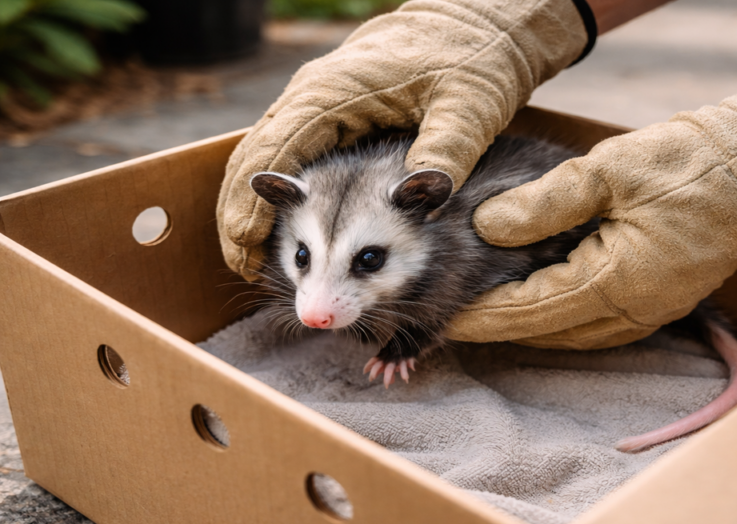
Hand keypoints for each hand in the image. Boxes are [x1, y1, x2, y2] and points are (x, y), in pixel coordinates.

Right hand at [216, 0, 589, 278]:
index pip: (271, 157)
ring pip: (269, 156)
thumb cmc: (473, 57)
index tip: (247, 256)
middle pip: (256, 159)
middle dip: (243, 216)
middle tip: (246, 269)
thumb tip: (429, 196)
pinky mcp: (335, 111)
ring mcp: (321, 103)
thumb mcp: (469, 106)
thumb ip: (447, 150)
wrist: (475, 17)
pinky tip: (290, 227)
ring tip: (255, 257)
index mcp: (333, 95)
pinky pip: (293, 154)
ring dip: (256, 205)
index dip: (251, 210)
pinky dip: (283, 192)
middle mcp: (315, 97)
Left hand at [448, 51, 736, 348]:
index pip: (529, 311)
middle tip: (451, 315)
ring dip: (527, 324)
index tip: (442, 315)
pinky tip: (537, 298)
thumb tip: (487, 226)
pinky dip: (559, 316)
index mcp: (616, 282)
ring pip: (570, 334)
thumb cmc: (691, 163)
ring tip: (484, 310)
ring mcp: (650, 313)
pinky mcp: (659, 303)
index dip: (482, 314)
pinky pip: (596, 325)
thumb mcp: (608, 170)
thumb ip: (544, 203)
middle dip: (497, 326)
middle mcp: (632, 312)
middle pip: (547, 331)